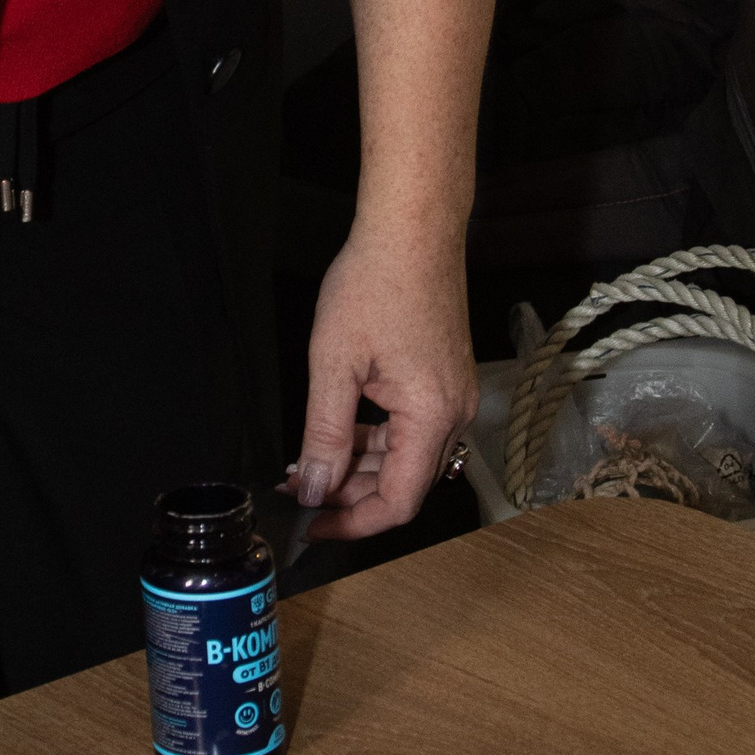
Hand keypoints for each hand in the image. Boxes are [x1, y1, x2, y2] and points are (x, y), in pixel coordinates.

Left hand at [287, 224, 476, 538]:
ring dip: (360, 468)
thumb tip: (316, 490)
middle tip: (299, 492)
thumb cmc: (377, 282)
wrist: (413, 229)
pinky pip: (412, 428)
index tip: (313, 526)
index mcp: (432, 416)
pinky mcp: (445, 378)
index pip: (399, 502)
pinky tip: (340, 433)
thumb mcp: (335, 364)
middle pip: (404, 484)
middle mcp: (454, 413)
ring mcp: (454, 395)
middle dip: (349, 496)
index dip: (353, 524)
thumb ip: (325, 435)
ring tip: (310, 463)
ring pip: (407, 457)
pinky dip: (376, 439)